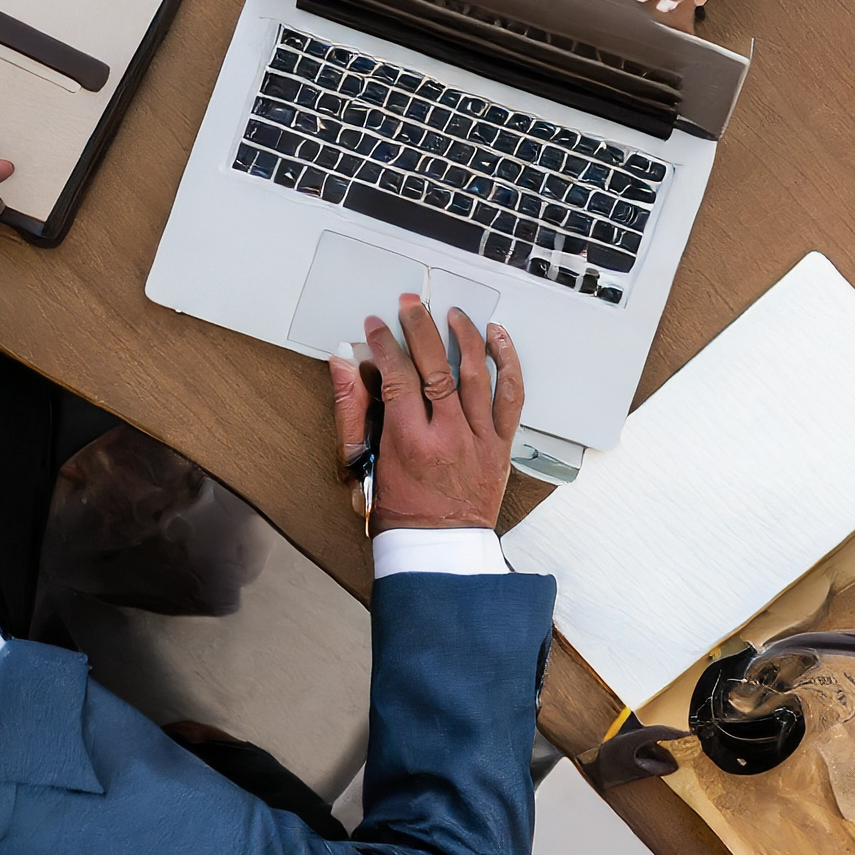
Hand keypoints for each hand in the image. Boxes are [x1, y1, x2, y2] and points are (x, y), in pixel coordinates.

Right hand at [329, 298, 522, 531]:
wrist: (439, 550)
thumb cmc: (397, 510)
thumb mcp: (362, 463)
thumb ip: (352, 409)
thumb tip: (344, 365)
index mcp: (410, 443)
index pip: (397, 377)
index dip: (384, 345)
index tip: (374, 326)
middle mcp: (449, 436)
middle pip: (436, 367)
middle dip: (419, 328)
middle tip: (409, 304)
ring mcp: (480, 439)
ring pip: (476, 374)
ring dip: (463, 336)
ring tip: (451, 313)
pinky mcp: (500, 444)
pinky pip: (510, 396)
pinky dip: (507, 362)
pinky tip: (497, 338)